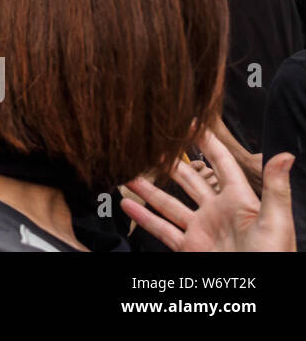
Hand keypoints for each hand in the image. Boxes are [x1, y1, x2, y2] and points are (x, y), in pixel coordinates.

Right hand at [121, 130, 294, 251]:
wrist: (256, 292)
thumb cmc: (273, 257)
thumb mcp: (276, 221)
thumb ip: (276, 188)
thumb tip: (284, 155)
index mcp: (239, 200)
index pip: (221, 163)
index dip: (206, 141)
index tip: (190, 121)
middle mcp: (217, 212)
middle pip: (189, 180)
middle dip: (171, 162)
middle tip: (151, 146)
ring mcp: (201, 230)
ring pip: (170, 203)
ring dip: (149, 189)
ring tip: (130, 174)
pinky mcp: (190, 248)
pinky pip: (162, 229)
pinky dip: (143, 217)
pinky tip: (128, 204)